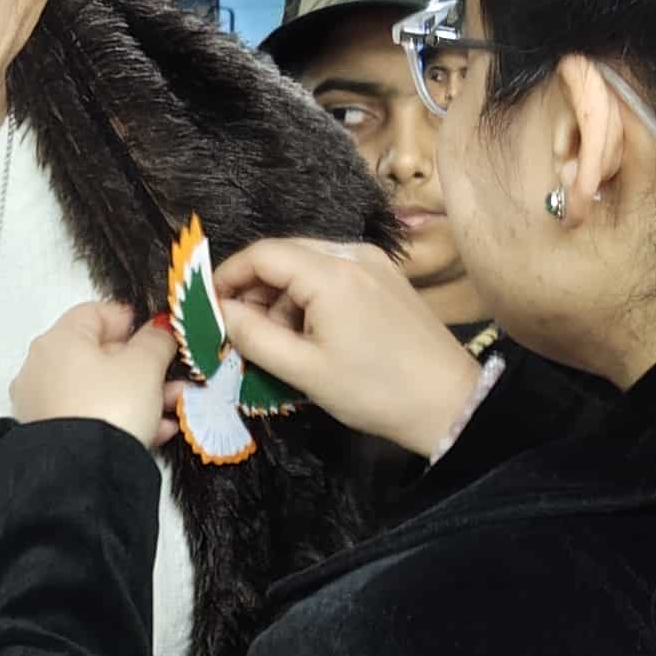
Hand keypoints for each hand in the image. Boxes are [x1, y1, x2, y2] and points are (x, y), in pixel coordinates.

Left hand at [10, 298, 177, 440]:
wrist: (82, 473)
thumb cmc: (109, 408)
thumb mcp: (144, 366)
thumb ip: (156, 340)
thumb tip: (160, 329)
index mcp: (59, 340)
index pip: (95, 313)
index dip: (130, 319)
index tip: (157, 331)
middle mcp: (41, 367)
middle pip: (98, 354)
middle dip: (143, 365)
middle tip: (172, 374)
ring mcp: (42, 403)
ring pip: (99, 389)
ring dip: (140, 394)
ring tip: (173, 405)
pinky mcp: (50, 434)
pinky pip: (91, 416)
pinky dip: (121, 418)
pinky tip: (156, 429)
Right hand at [212, 237, 486, 455]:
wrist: (448, 402)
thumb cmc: (373, 391)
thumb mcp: (303, 370)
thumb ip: (253, 336)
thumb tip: (219, 312)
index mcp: (331, 274)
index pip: (262, 253)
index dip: (227, 275)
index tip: (207, 306)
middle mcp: (353, 255)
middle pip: (284, 254)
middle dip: (253, 287)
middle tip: (238, 328)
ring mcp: (374, 264)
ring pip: (307, 264)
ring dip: (281, 294)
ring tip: (276, 340)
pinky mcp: (386, 278)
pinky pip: (333, 273)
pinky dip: (309, 296)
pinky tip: (309, 333)